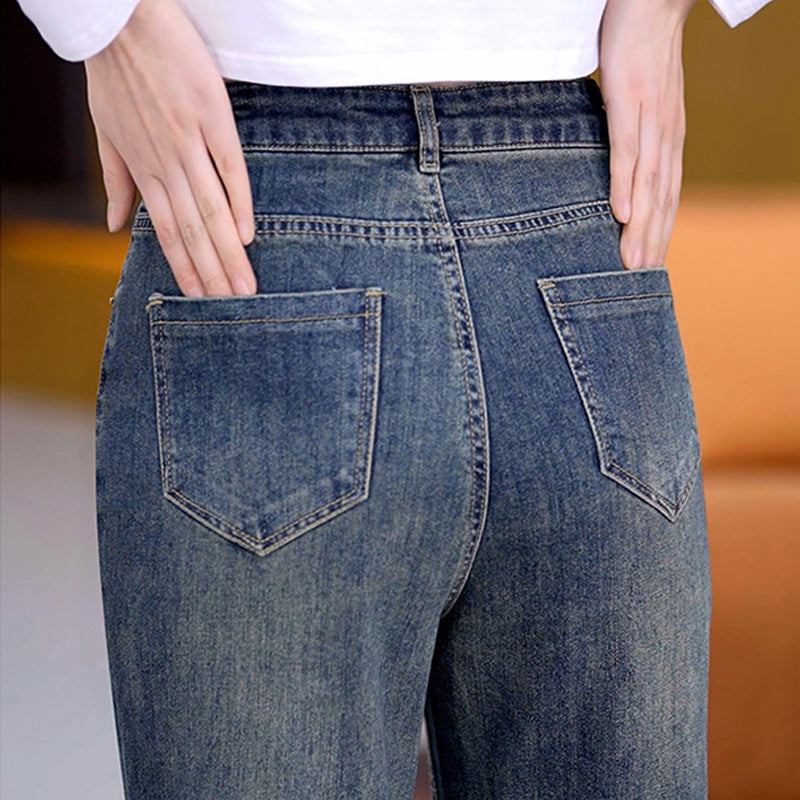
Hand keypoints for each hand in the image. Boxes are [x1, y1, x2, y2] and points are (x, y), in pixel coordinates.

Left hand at [84, 0, 255, 295]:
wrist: (121, 18)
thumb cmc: (113, 73)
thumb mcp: (104, 130)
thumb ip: (116, 181)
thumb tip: (115, 226)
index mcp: (144, 168)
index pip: (167, 231)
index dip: (184, 268)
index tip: (200, 299)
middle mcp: (167, 163)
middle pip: (193, 229)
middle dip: (213, 273)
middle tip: (234, 308)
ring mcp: (190, 142)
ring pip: (211, 209)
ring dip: (228, 252)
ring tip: (245, 286)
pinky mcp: (212, 117)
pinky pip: (229, 168)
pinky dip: (238, 201)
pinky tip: (247, 234)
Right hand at [598, 0, 696, 268]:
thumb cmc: (641, 49)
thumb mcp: (640, 101)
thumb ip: (632, 135)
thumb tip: (618, 166)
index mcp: (668, 137)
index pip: (666, 195)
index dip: (660, 233)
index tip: (649, 268)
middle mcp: (666, 134)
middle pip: (662, 199)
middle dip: (652, 243)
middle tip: (640, 284)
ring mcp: (650, 118)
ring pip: (649, 183)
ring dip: (642, 227)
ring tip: (632, 264)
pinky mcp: (630, 100)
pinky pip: (628, 149)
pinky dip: (626, 184)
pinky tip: (623, 214)